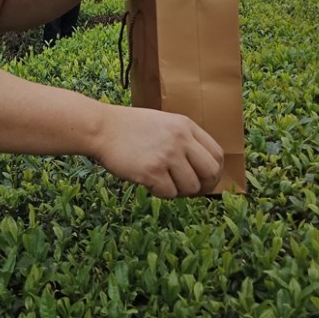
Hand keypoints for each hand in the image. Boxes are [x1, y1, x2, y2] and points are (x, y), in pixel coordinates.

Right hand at [93, 105, 222, 197]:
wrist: (101, 128)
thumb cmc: (129, 128)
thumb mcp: (163, 123)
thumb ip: (183, 139)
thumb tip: (202, 170)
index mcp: (185, 126)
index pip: (217, 154)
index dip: (214, 172)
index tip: (204, 180)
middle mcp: (180, 139)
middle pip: (210, 172)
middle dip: (204, 186)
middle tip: (190, 190)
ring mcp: (167, 155)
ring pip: (191, 187)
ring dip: (179, 191)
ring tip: (163, 183)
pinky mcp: (152, 171)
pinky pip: (169, 193)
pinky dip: (161, 193)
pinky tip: (149, 183)